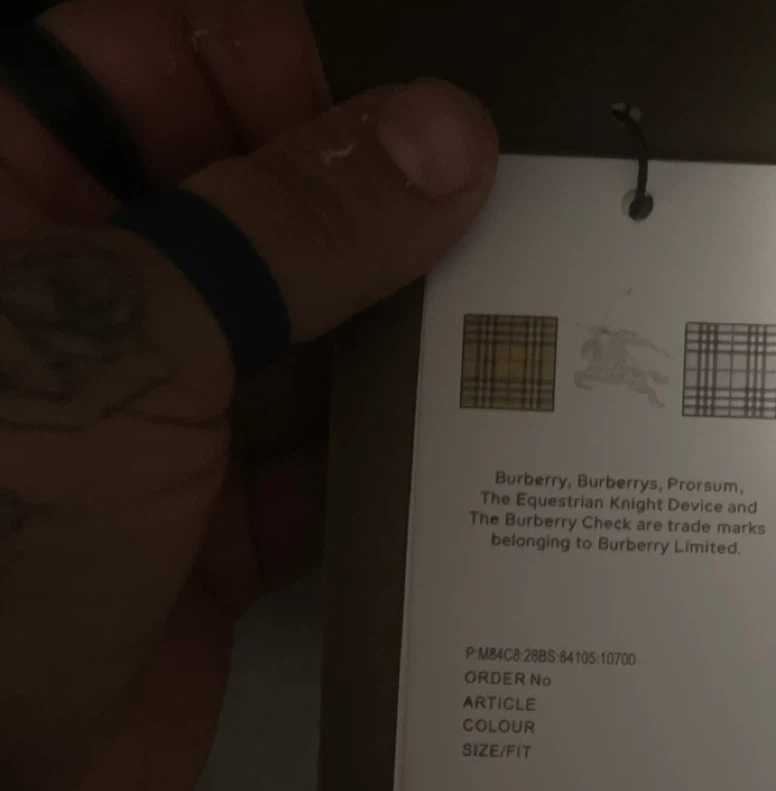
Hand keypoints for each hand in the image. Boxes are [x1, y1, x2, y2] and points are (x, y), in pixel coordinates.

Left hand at [0, 0, 496, 790]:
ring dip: (404, 349)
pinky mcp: (219, 526)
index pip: (164, 69)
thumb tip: (440, 139)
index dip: (292, 80)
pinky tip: (474, 449)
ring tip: (515, 339)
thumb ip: (289, 232)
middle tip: (506, 232)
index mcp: (19, 203)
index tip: (418, 128)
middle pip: (260, 209)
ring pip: (311, 342)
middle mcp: (96, 299)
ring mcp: (161, 418)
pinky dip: (397, 464)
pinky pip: (329, 468)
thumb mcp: (132, 340)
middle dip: (379, 223)